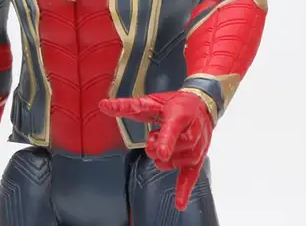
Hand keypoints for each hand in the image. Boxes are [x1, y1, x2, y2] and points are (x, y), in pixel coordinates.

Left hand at [99, 90, 214, 210]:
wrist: (202, 105)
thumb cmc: (175, 103)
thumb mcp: (153, 101)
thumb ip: (128, 106)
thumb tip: (103, 105)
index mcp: (178, 115)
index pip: (171, 130)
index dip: (165, 141)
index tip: (161, 153)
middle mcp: (189, 132)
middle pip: (168, 151)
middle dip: (156, 147)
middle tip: (153, 137)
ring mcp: (195, 147)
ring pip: (173, 163)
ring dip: (164, 159)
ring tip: (165, 146)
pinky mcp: (197, 158)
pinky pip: (191, 176)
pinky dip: (184, 190)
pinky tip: (180, 203)